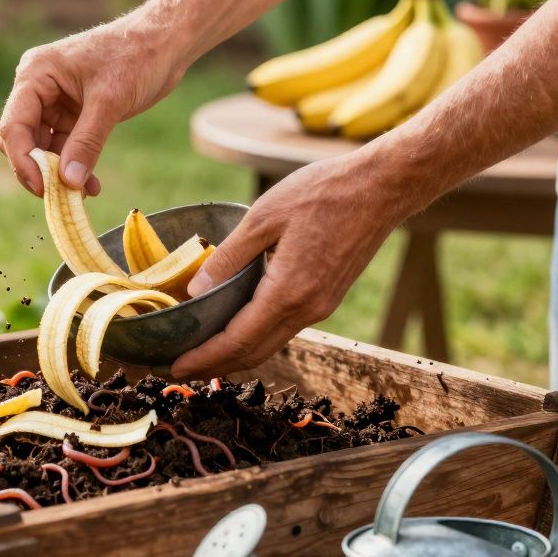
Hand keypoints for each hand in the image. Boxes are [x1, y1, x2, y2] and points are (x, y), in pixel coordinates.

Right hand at [0, 18, 185, 195]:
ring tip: (81, 195)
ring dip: (58, 173)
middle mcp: (38, 88)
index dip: (23, 160)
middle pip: (21, 140)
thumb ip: (86, 142)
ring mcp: (54, 102)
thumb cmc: (136, 57)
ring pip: (42, 148)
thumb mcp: (110, 101)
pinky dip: (74, 167)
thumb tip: (68, 183)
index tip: (42, 188)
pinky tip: (91, 185)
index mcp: (35, 74)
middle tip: (59, 196)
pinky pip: (64, 148)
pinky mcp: (72, 114)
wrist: (165, 43)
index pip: (13, 124)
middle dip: (38, 170)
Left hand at [170, 151, 411, 376]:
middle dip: (215, 366)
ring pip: (271, 343)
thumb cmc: (323, 193)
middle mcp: (307, 309)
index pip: (238, 340)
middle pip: (254, 353)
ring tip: (202, 354)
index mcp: (289, 292)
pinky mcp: (327, 297)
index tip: (176, 367)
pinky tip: (236, 329)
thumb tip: (195, 291)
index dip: (204, 358)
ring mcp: (321, 306)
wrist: (382, 188)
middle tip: (179, 369)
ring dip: (235, 354)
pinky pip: (285, 328)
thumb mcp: (264, 217)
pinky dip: (256, 337)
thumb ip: (229, 258)